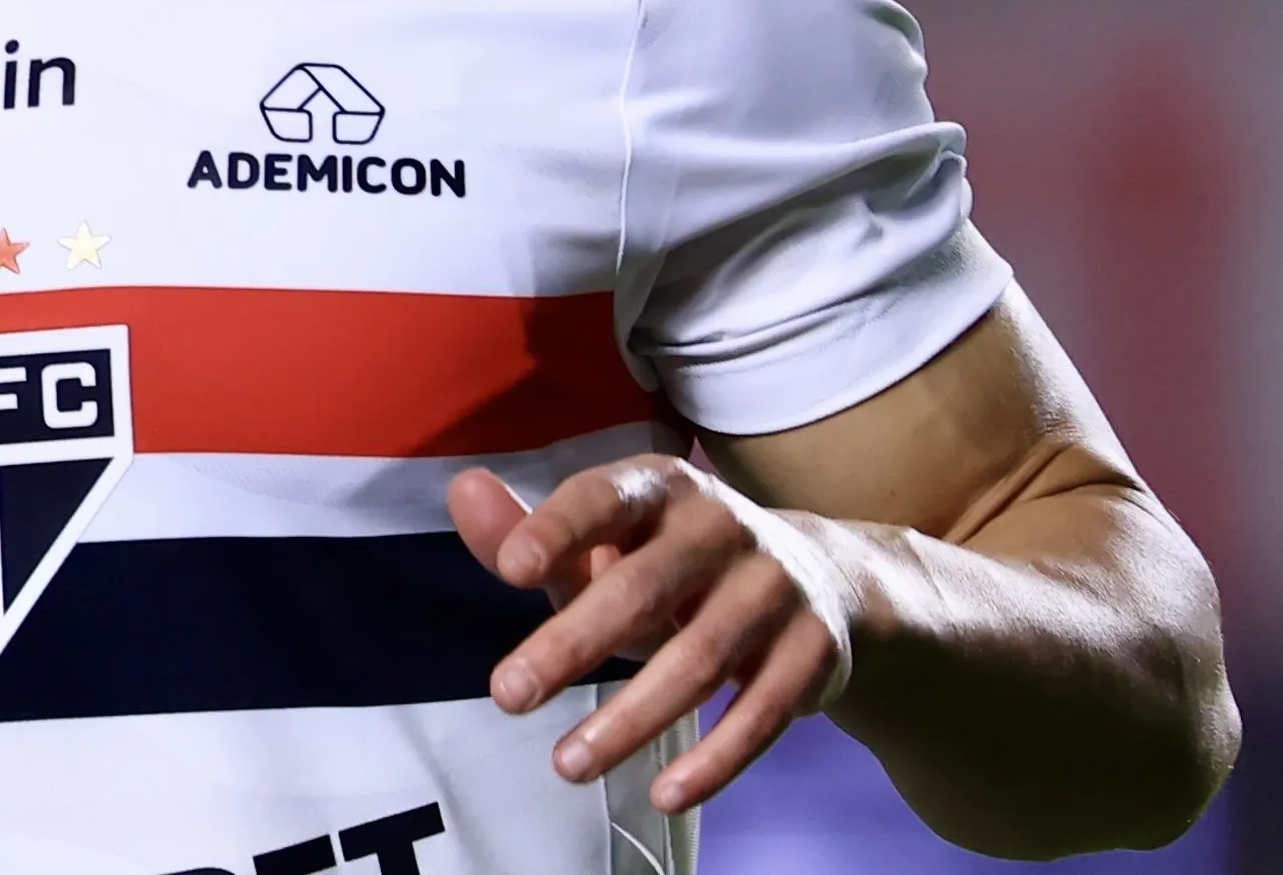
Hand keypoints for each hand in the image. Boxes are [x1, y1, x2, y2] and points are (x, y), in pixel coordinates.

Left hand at [448, 456, 854, 816]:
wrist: (820, 579)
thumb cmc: (671, 566)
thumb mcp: (602, 546)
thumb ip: (526, 532)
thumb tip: (462, 492)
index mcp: (660, 488)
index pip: (604, 499)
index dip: (559, 529)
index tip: (511, 570)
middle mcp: (721, 526)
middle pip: (643, 588)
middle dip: (572, 644)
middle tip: (507, 696)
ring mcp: (774, 586)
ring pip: (700, 660)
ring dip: (631, 718)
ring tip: (567, 765)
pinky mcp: (812, 649)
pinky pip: (763, 712)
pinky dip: (716, 759)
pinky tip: (665, 794)